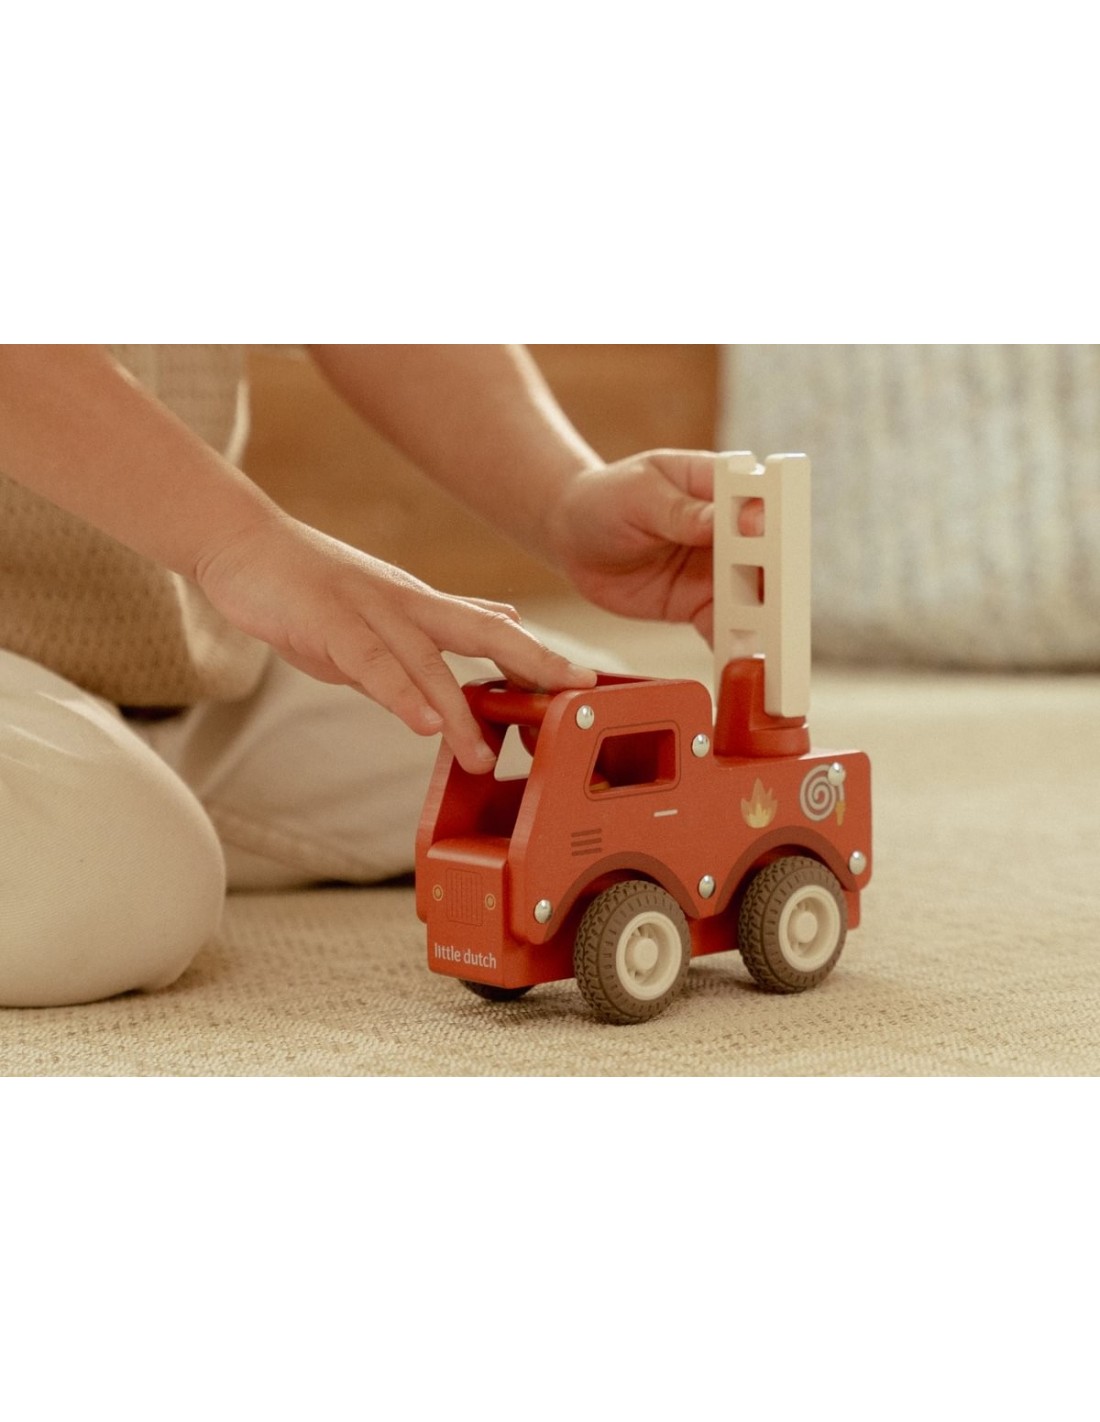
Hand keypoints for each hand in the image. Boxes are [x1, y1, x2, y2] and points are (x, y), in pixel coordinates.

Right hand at [194, 511, 596, 772]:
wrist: (242, 545)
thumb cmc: (312, 587)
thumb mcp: (387, 609)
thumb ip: (440, 623)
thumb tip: (500, 621)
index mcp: (423, 606)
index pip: (496, 631)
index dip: (542, 656)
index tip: (585, 683)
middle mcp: (408, 605)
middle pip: (486, 633)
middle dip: (536, 664)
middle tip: (577, 696)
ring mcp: (371, 611)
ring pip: (429, 662)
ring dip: (460, 713)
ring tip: (484, 755)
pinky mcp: (329, 623)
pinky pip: (372, 664)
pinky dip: (400, 695)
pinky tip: (422, 725)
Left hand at [546, 450, 763, 643]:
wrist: (573, 538)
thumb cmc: (606, 499)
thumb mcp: (639, 497)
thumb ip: (684, 511)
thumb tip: (735, 520)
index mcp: (720, 485)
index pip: (757, 499)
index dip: (764, 518)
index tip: (759, 534)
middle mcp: (730, 529)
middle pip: (768, 555)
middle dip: (777, 579)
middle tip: (781, 604)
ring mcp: (719, 569)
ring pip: (753, 596)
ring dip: (764, 620)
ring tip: (772, 646)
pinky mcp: (701, 604)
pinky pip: (725, 628)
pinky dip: (735, 648)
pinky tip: (743, 668)